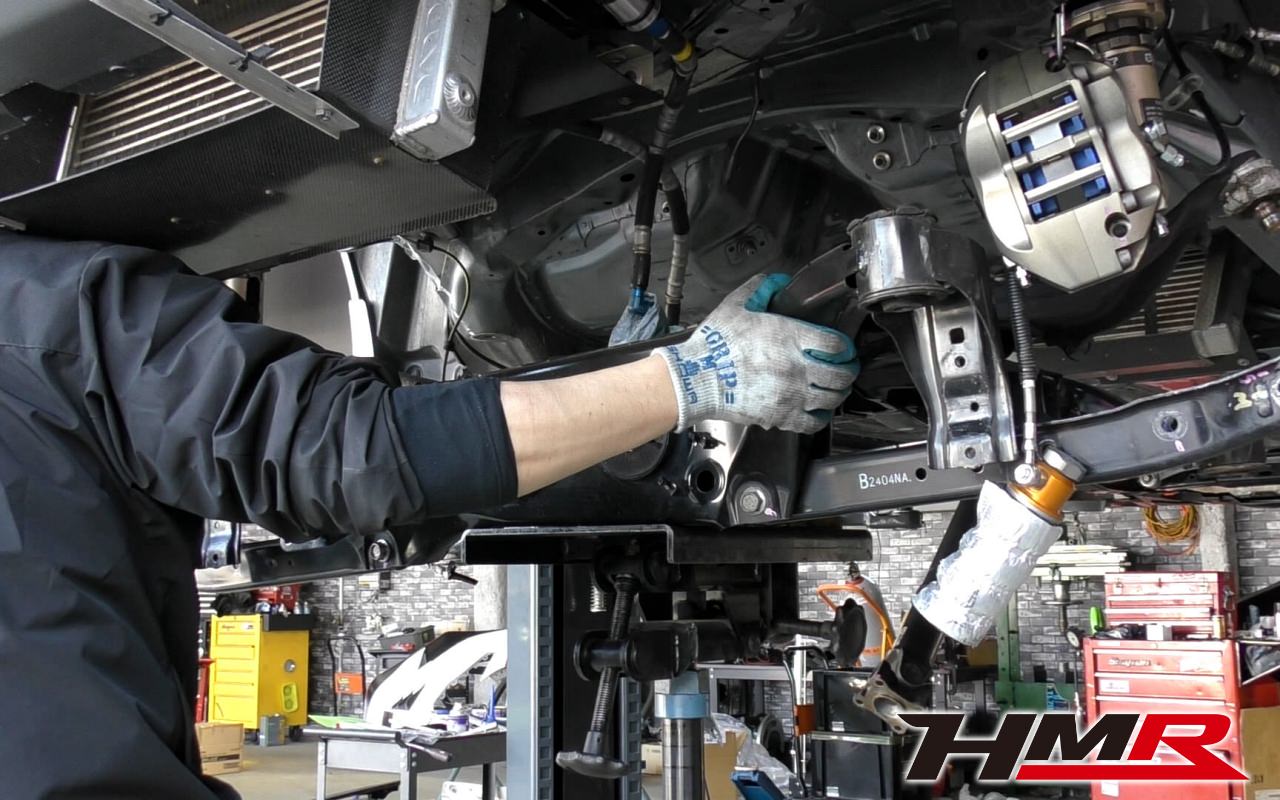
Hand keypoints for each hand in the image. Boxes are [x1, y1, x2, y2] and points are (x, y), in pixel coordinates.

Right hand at [653, 273, 858, 432]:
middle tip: (846, 368)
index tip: (843, 348)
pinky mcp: (780, 417)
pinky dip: (821, 417)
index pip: (837, 344)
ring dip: (838, 393)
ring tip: (834, 388)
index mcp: (790, 337)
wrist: (695, 378)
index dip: (845, 346)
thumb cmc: (714, 344)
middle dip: (848, 370)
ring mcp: (790, 395)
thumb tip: (779, 281)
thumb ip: (762, 287)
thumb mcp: (737, 304)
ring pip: (833, 399)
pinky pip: (814, 423)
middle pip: (842, 374)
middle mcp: (796, 368)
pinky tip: (817, 410)